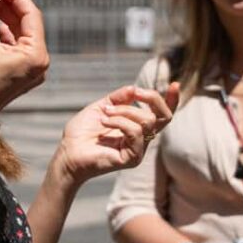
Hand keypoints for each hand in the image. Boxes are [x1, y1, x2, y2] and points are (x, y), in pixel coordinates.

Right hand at [0, 0, 48, 118]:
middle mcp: (39, 63)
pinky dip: (4, 33)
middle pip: (27, 23)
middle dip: (9, 4)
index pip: (30, 14)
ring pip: (21, 35)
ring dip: (6, 17)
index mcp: (37, 54)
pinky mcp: (19, 75)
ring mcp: (30, 71)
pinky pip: (15, 47)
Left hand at [53, 83, 176, 186]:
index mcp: (136, 126)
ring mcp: (138, 149)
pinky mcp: (132, 158)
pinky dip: (119, 121)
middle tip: (135, 93)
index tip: (175, 84)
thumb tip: (135, 88)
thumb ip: (120, 98)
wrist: (67, 152)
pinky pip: (136, 132)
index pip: (161, 114)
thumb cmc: (82, 132)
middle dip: (152, 98)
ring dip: (124, 111)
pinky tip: (104, 121)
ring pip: (147, 121)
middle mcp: (141, 138)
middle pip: (164, 116)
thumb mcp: (102, 107)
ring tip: (105, 114)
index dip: (172, 100)